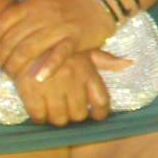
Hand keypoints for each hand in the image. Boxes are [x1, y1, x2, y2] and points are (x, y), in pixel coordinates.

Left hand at [0, 0, 116, 79]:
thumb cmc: (71, 0)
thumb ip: (26, 12)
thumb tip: (3, 26)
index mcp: (33, 3)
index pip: (3, 21)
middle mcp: (43, 14)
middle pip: (12, 39)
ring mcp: (59, 26)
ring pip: (29, 48)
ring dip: (15, 65)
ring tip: (8, 77)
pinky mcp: (76, 38)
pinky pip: (59, 54)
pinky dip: (48, 67)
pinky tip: (38, 78)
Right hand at [14, 48, 128, 125]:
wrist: (27, 39)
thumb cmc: (61, 46)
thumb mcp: (86, 49)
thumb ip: (107, 60)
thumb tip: (130, 63)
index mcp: (87, 71)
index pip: (101, 101)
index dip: (101, 113)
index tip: (96, 115)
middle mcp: (71, 81)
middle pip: (79, 114)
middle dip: (75, 116)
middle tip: (70, 110)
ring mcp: (51, 87)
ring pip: (60, 119)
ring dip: (58, 118)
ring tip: (55, 111)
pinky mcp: (30, 92)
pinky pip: (39, 116)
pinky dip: (40, 118)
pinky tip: (40, 111)